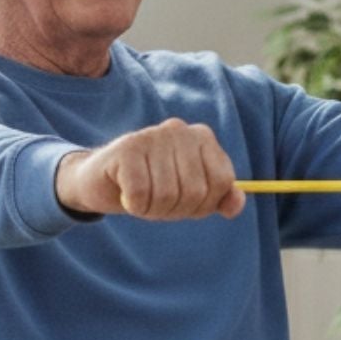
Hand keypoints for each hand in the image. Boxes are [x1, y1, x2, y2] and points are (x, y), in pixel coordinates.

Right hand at [56, 119, 246, 219]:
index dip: (204, 204)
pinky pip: (140, 195)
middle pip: (195, 192)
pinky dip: (134, 206)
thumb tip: (237, 204)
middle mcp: (179, 130)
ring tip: (143, 198)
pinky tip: (127, 195)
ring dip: (153, 209)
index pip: (221, 183)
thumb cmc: (154, 187)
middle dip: (176, 209)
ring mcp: (152, 135)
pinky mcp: (126, 148)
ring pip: (167, 195)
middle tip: (158, 202)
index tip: (186, 203)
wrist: (103, 182)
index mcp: (202, 137)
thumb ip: (219, 197)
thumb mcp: (191, 194)